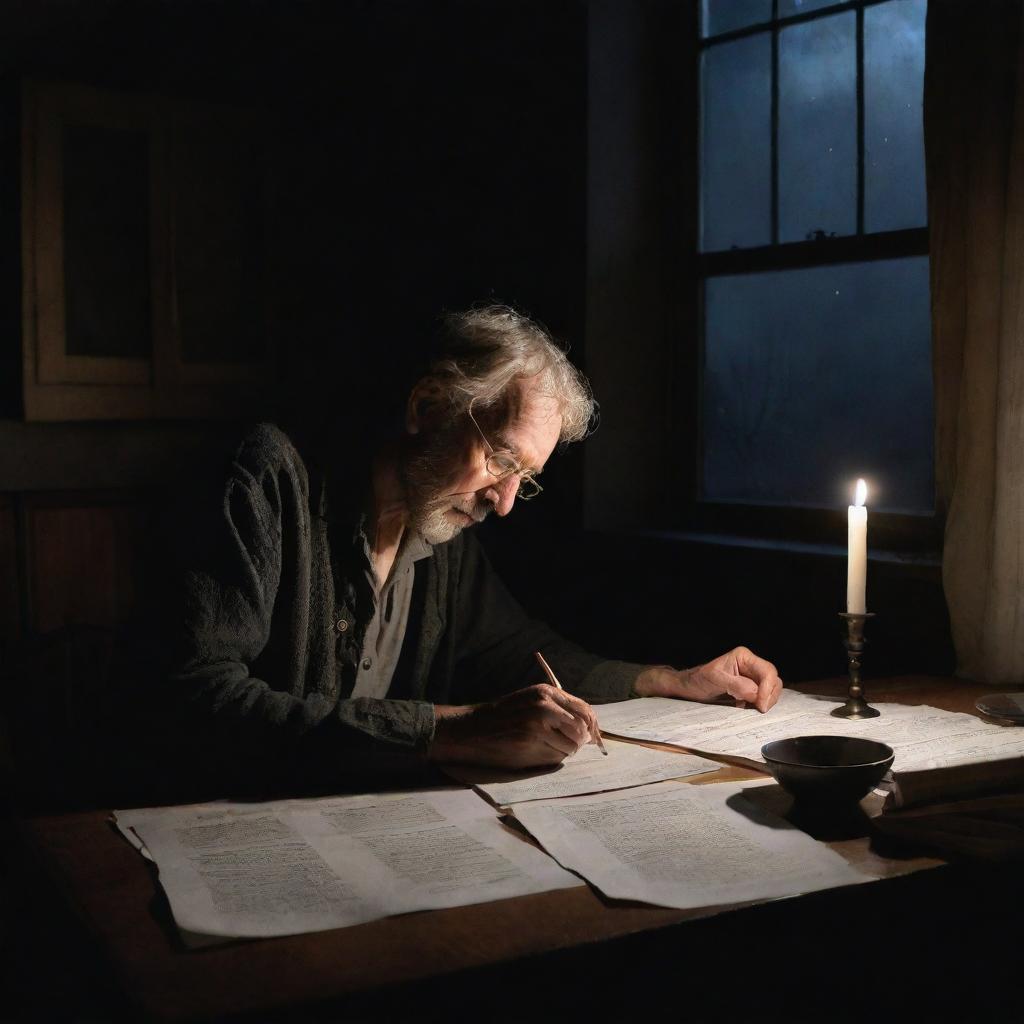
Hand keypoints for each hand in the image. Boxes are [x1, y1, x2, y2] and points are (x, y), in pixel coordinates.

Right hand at [427, 684, 600, 768]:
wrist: (473, 728)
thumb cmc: (504, 716)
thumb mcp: (531, 701)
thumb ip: (559, 710)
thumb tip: (589, 730)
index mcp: (546, 692)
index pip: (585, 709)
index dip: (592, 726)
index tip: (592, 737)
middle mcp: (545, 705)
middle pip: (582, 729)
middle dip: (579, 741)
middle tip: (568, 745)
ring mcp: (537, 724)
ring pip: (571, 745)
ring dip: (564, 751)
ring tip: (547, 747)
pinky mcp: (530, 742)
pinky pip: (556, 756)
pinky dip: (553, 758)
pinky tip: (537, 752)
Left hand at [633, 646, 782, 712]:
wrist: (689, 688)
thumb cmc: (699, 680)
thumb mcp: (716, 680)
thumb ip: (738, 685)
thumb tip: (757, 694)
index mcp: (744, 657)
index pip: (767, 671)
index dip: (768, 689)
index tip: (761, 705)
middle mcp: (750, 665)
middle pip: (773, 680)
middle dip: (770, 695)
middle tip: (760, 710)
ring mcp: (751, 677)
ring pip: (771, 689)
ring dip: (766, 701)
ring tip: (753, 709)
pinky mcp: (749, 688)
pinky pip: (763, 697)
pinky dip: (761, 704)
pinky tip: (749, 708)